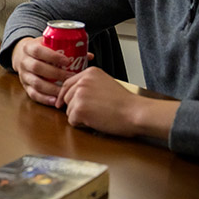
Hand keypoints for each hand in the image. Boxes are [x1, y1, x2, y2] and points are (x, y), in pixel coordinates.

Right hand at [11, 36, 92, 105]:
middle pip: (37, 67)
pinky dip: (45, 98)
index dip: (52, 56)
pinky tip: (56, 100)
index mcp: (29, 48)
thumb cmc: (41, 51)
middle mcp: (24, 62)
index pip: (38, 51)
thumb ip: (66, 49)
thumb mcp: (49, 45)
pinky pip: (33, 94)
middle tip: (70, 76)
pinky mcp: (25, 87)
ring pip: (36, 83)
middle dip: (55, 73)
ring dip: (52, 88)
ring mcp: (23, 75)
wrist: (23, 56)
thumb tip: (89, 56)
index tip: (67, 61)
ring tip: (65, 89)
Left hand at [56, 67, 178, 139]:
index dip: (64, 95)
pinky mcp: (79, 109)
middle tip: (93, 112)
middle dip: (76, 108)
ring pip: (69, 110)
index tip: (61, 102)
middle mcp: (82, 81)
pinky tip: (96, 121)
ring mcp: (79, 94)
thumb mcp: (106, 83)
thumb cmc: (126, 103)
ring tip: (98, 115)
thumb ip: (90, 84)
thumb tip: (74, 92)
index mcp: (89, 73)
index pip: (67, 83)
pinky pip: (72, 121)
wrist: (136, 112)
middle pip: (67, 98)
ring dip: (80, 116)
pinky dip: (82, 125)